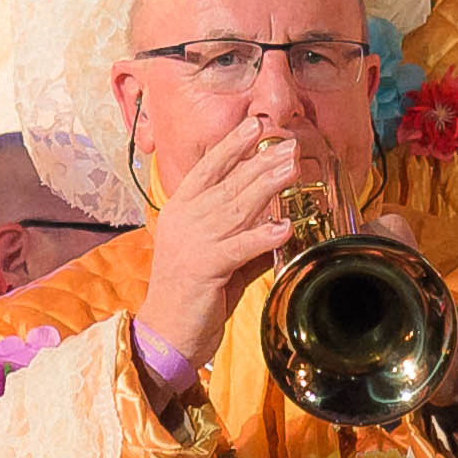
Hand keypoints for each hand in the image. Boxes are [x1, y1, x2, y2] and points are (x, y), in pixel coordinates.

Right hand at [135, 124, 306, 379]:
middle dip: (262, 160)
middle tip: (289, 144)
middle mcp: (184, 219)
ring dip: (267, 186)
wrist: (165, 331)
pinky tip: (284, 226)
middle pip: (228, 182)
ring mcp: (193, 242)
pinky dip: (263, 236)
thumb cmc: (192, 294)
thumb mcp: (216, 255)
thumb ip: (241, 235)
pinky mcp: (204, 267)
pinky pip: (239, 246)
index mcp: (181, 211)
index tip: (254, 126)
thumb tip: (275, 221)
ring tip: (292, 169)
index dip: (232, 146)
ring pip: (236, 207)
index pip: (208, 169)